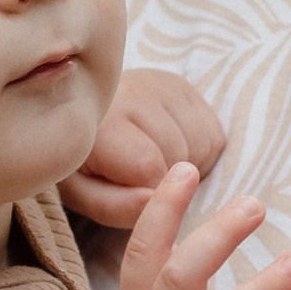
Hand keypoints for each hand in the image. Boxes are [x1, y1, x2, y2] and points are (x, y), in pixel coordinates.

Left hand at [60, 65, 227, 228]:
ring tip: (152, 162)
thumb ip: (113, 205)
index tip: (128, 193)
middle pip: (179, 155)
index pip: (148, 166)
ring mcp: (164, 83)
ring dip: (186, 165)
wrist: (76, 112)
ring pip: (202, 144)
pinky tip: (169, 149)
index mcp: (102, 118)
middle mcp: (135, 90)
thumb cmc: (81, 161)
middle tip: (136, 176)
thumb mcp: (82, 194)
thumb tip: (154, 200)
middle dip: (166, 179)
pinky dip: (198, 153)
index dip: (147, 193)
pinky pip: (214, 134)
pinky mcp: (184, 86)